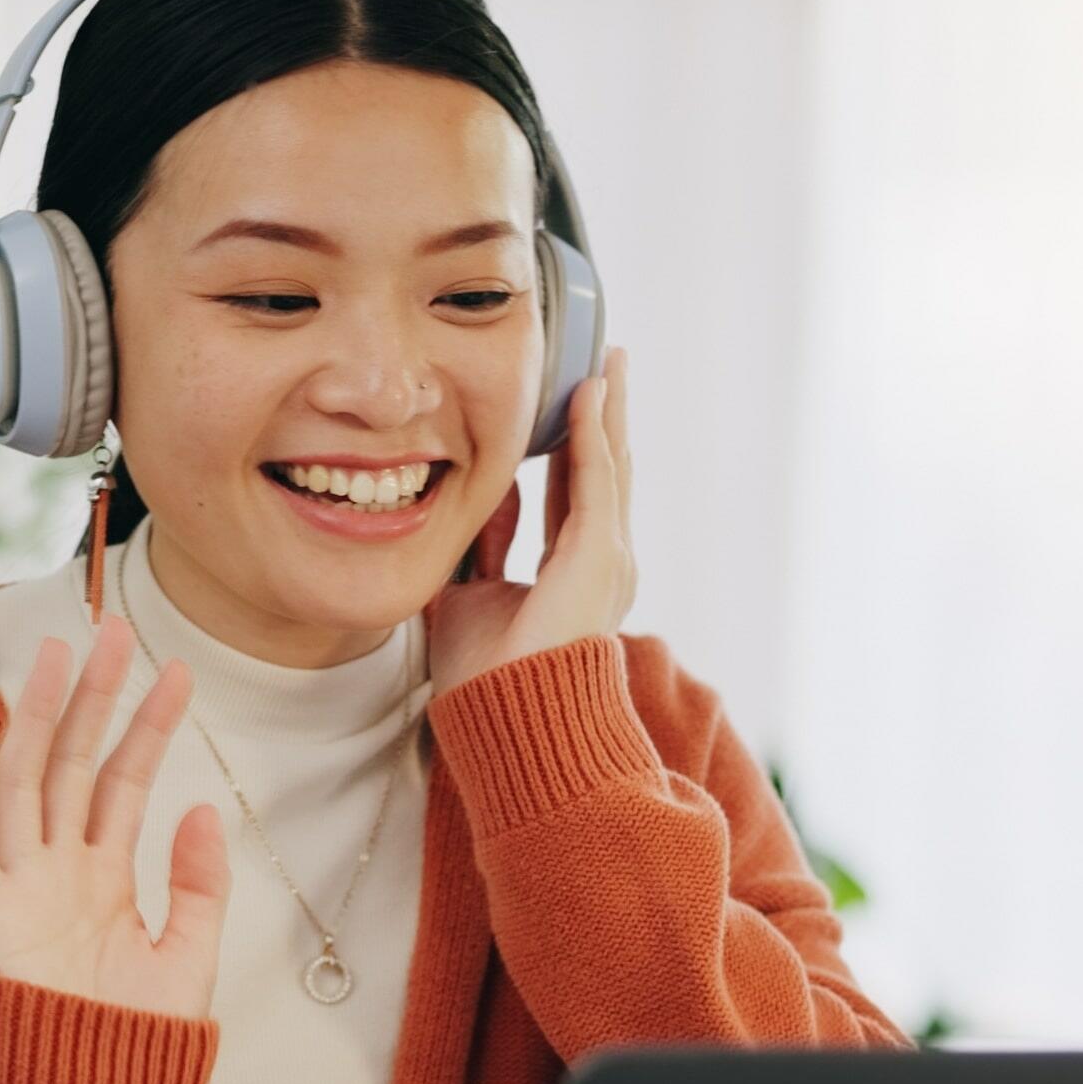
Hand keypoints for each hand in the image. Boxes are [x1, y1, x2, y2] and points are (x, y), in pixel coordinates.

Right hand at [0, 615, 229, 1021]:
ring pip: (22, 781)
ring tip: (57, 648)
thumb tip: (200, 808)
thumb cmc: (138, 1049)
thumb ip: (197, 884)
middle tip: (115, 629)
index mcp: (102, 881)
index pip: (122, 783)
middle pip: (69, 764)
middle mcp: (55, 873)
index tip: (179, 672)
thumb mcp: (189, 958)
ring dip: (36, 714)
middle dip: (92, 697)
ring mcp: (16, 888)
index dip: (149, 726)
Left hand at [431, 344, 635, 690]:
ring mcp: (608, 557)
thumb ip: (482, 546)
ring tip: (608, 361)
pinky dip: (593, 432)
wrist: (508, 721)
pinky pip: (596, 478)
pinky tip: (590, 391)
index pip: (575, 493)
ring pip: (610, 466)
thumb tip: (479, 500)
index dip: (572, 446)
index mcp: (573, 572)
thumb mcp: (472, 594)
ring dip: (608, 410)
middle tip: (604, 364)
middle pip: (605, 470)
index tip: (567, 403)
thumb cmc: (487, 677)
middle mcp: (601, 561)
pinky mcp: (598, 555)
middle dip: (602, 417)